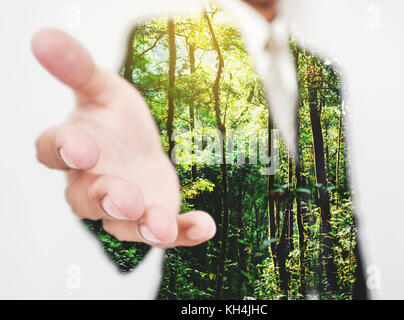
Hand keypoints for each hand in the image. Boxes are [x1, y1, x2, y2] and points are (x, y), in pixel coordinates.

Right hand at [32, 28, 215, 247]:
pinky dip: (183, 232)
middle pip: (87, 199)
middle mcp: (90, 183)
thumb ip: (76, 67)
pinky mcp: (153, 216)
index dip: (62, 149)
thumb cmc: (113, 118)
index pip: (54, 151)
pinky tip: (205, 227)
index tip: (79, 145)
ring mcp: (123, 206)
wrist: (136, 145)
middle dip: (106, 198)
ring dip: (144, 226)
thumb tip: (44, 36)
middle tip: (127, 198)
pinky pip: (166, 231)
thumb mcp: (101, 86)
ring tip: (163, 226)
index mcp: (73, 147)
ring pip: (125, 224)